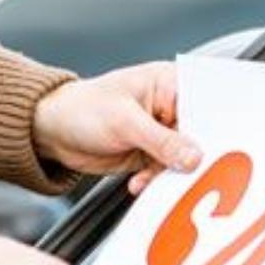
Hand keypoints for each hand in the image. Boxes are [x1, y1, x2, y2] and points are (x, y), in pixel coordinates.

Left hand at [33, 62, 202, 193]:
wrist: (52, 131)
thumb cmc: (82, 108)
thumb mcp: (125, 122)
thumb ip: (162, 141)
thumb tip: (193, 156)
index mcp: (169, 83)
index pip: (203, 105)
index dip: (212, 127)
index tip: (212, 149)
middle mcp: (169, 107)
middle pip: (197, 135)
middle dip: (190, 156)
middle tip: (186, 170)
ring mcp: (161, 133)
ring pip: (182, 158)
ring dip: (168, 173)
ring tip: (149, 177)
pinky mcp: (151, 155)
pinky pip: (165, 172)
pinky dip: (155, 181)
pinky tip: (139, 182)